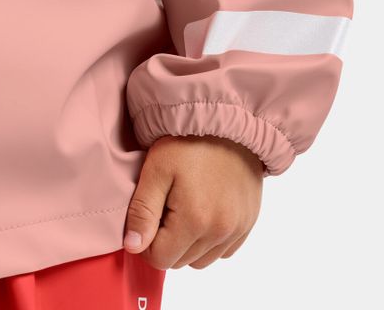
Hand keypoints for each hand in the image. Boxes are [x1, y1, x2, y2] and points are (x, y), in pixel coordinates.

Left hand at [123, 134, 264, 269]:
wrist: (228, 122)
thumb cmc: (189, 141)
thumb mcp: (157, 169)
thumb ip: (142, 211)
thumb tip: (133, 247)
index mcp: (195, 219)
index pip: (160, 259)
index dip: (148, 240)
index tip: (151, 213)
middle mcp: (221, 230)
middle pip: (181, 261)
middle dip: (168, 240)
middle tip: (168, 205)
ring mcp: (239, 227)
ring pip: (202, 259)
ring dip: (189, 243)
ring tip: (187, 207)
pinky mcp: (250, 221)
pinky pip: (223, 250)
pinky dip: (211, 239)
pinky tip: (206, 210)